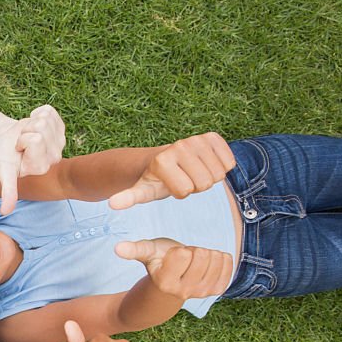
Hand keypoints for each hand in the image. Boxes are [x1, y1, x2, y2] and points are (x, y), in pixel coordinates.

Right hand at [0, 105, 65, 214]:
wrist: (5, 141)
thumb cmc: (4, 156)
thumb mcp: (5, 172)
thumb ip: (8, 190)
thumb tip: (5, 212)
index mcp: (43, 167)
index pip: (36, 140)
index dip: (22, 140)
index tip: (18, 151)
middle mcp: (55, 157)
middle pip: (42, 127)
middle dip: (26, 130)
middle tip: (21, 141)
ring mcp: (60, 141)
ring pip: (45, 119)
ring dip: (30, 123)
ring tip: (25, 134)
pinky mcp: (60, 127)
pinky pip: (48, 110)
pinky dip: (36, 113)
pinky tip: (32, 124)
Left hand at [108, 132, 235, 209]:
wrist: (166, 159)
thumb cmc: (155, 180)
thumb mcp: (141, 191)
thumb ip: (128, 198)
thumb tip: (112, 204)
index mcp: (163, 160)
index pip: (185, 191)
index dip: (180, 193)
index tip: (171, 185)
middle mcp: (180, 146)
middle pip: (204, 184)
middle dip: (196, 187)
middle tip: (184, 178)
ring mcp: (197, 139)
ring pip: (219, 175)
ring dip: (209, 177)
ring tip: (193, 172)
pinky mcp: (212, 137)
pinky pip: (229, 162)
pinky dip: (221, 167)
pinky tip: (206, 164)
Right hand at [116, 238, 233, 299]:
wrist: (172, 284)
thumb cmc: (158, 262)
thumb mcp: (147, 253)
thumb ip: (134, 250)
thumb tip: (117, 248)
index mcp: (165, 281)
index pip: (184, 254)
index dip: (179, 250)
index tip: (172, 259)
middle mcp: (184, 291)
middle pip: (202, 255)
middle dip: (193, 251)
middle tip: (184, 261)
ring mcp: (203, 292)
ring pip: (215, 257)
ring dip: (206, 254)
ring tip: (194, 263)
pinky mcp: (217, 290)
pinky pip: (228, 262)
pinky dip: (220, 258)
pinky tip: (208, 264)